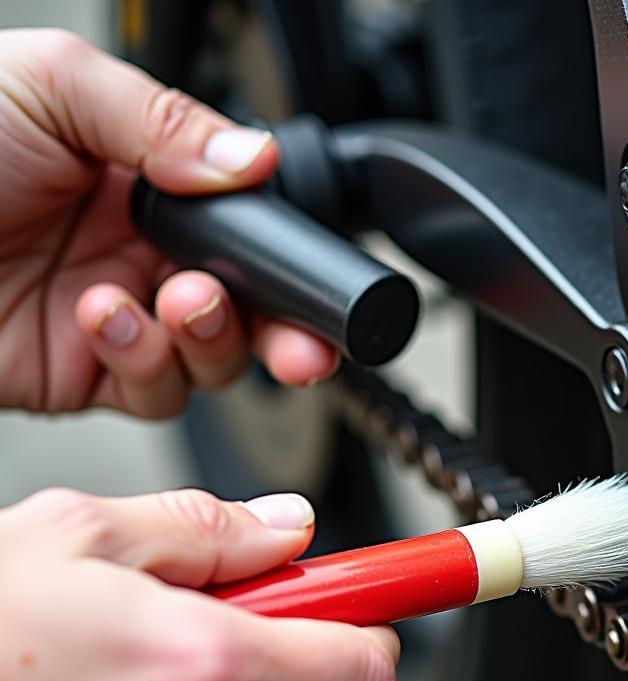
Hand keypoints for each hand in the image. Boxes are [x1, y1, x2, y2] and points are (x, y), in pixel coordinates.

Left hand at [0, 28, 338, 416]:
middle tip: (296, 346)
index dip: (291, 271)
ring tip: (173, 300)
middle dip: (283, 336)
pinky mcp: (87, 374)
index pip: (247, 235)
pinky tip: (104, 317)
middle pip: (248, 312)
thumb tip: (254, 157)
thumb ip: (164, 121)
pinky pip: (153, 389)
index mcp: (146, 183)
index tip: (319, 290)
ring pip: (211, 361)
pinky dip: (144, 360)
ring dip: (207, 340)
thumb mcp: (52, 88)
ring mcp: (119, 319)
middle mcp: (141, 254)